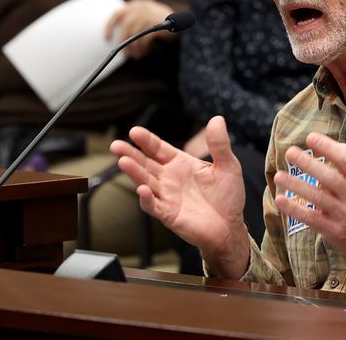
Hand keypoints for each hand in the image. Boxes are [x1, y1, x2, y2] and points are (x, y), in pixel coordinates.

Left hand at [105, 0, 173, 58]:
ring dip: (135, 48)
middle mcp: (142, 8)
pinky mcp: (158, 24)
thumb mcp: (146, 15)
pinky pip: (146, 39)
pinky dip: (144, 48)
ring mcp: (150, 15)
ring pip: (136, 34)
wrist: (181, 21)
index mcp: (136, 4)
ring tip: (136, 55)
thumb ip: (134, 20)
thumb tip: (119, 37)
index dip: (110, 27)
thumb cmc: (160, 20)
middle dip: (124, 42)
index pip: (117, 14)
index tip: (107, 38)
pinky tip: (144, 53)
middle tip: (125, 53)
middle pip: (127, 27)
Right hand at [110, 116, 249, 277]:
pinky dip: (146, 199)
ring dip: (134, 173)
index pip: (159, 148)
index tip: (134, 131)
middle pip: (145, 163)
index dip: (146, 140)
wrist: (230, 226)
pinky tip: (142, 190)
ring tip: (123, 162)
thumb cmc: (227, 195)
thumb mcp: (227, 165)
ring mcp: (166, 196)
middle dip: (130, 154)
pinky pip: (153, 206)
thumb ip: (219, 144)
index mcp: (181, 163)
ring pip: (145, 182)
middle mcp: (169, 178)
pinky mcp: (168, 214)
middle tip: (116, 145)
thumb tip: (217, 119)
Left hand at [273, 132, 345, 262]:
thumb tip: (330, 144)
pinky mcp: (334, 230)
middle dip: (308, 164)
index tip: (310, 138)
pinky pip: (311, 218)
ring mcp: (344, 213)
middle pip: (330, 177)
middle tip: (290, 152)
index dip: (328, 147)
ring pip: (317, 197)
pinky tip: (281, 200)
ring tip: (279, 175)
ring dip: (296, 185)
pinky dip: (295, 209)